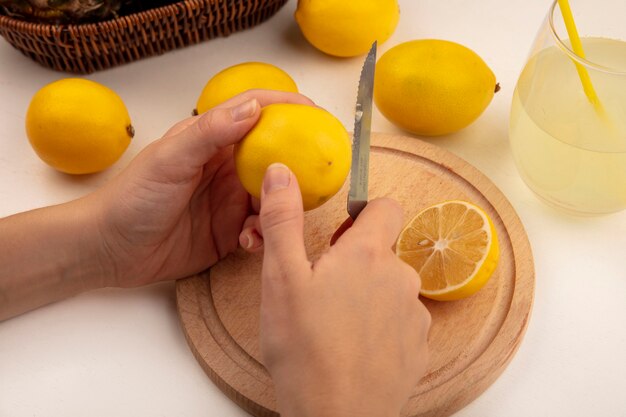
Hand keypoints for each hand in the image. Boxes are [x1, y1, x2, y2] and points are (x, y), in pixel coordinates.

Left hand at [90, 90, 313, 287]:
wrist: (111, 251)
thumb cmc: (132, 198)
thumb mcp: (170, 159)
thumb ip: (210, 132)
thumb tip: (254, 107)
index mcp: (213, 141)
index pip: (256, 114)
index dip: (287, 109)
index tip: (318, 115)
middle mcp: (227, 168)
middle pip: (275, 158)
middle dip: (298, 165)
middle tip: (320, 177)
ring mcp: (231, 201)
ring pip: (275, 198)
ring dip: (281, 208)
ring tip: (274, 218)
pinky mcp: (232, 233)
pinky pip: (262, 230)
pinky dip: (264, 236)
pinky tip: (250, 242)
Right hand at [255, 164, 430, 416]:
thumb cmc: (304, 348)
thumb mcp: (281, 277)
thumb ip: (282, 219)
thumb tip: (281, 173)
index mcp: (368, 254)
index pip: (386, 206)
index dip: (363, 214)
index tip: (338, 236)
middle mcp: (400, 278)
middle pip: (384, 251)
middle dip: (357, 260)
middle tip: (322, 288)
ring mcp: (414, 315)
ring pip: (391, 288)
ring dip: (369, 295)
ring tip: (335, 324)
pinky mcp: (418, 347)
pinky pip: (401, 322)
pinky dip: (380, 327)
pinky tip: (353, 347)